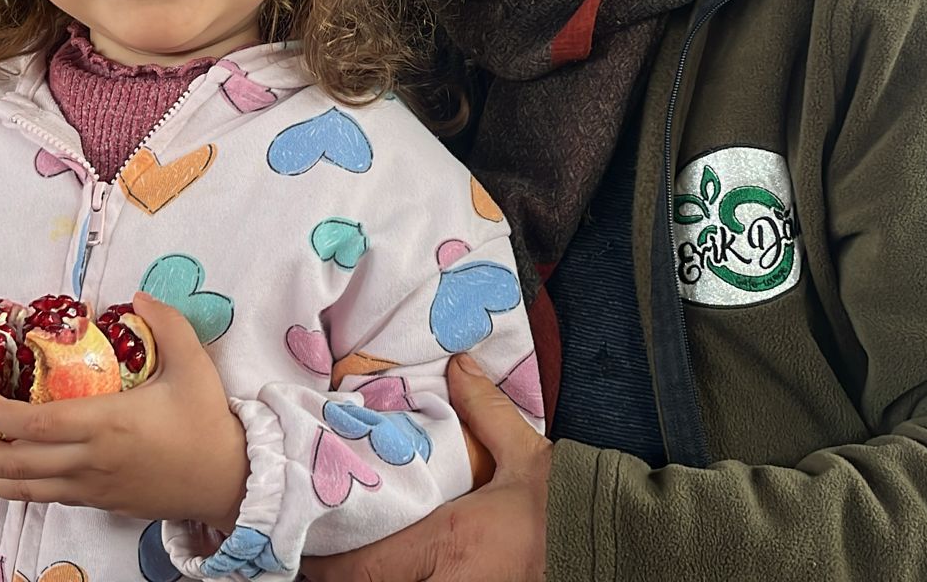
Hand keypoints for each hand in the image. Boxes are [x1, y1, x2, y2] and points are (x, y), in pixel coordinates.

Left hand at [0, 296, 246, 526]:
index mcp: (106, 425)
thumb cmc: (208, 423)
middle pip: (12, 465)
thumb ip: (168, 323)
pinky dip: (17, 483)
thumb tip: (138, 295)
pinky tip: (11, 465)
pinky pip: (45, 496)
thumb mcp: (195, 364)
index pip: (34, 426)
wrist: (227, 479)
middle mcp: (89, 462)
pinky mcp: (98, 503)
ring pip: (22, 489)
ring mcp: (90, 488)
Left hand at [305, 355, 550, 581]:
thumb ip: (485, 412)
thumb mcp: (527, 456)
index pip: (362, 567)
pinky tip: (404, 575)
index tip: (304, 550)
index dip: (324, 564)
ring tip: (353, 570)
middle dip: (341, 579)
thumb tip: (459, 366)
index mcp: (447, 543)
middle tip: (319, 562)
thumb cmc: (572, 508)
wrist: (622, 551)